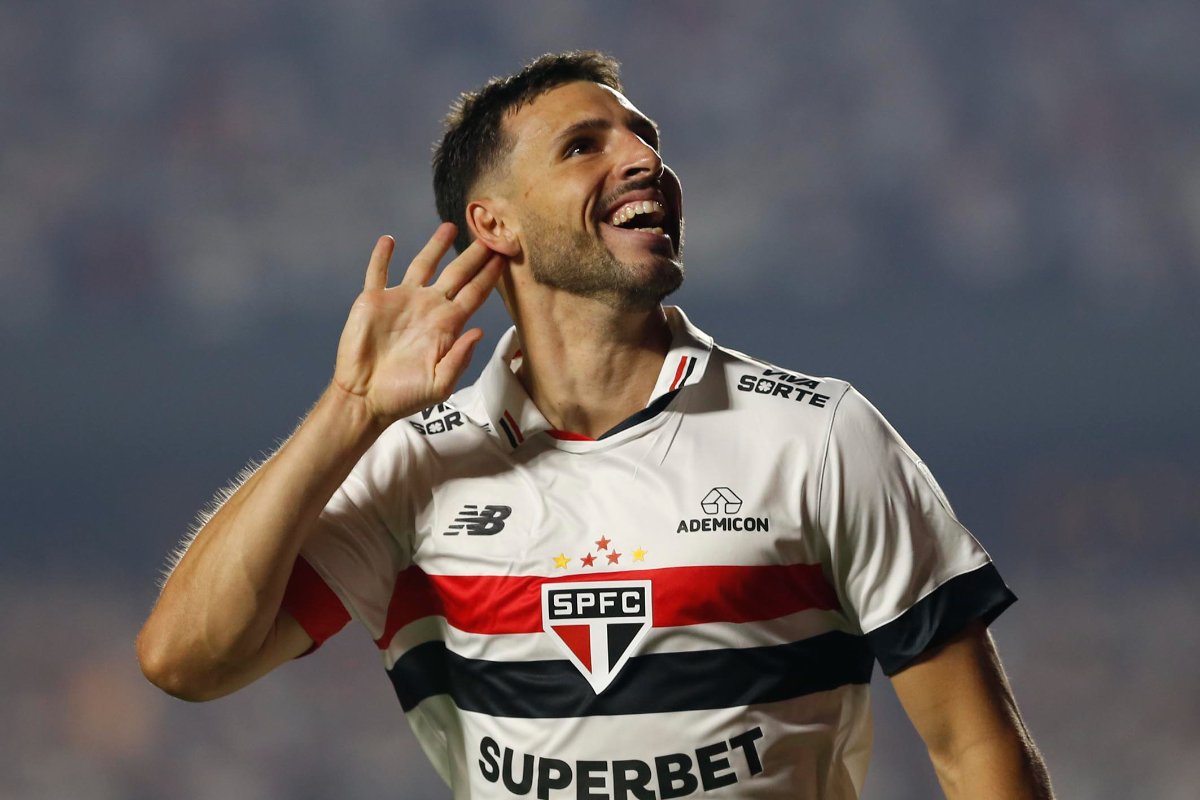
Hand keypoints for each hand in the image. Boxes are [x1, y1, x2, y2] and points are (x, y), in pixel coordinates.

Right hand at [332, 223, 504, 425]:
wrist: (367, 397)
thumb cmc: (405, 396)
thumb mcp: (440, 384)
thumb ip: (460, 358)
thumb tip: (480, 331)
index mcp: (447, 325)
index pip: (474, 293)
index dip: (489, 275)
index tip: (505, 255)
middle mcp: (428, 308)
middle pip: (456, 273)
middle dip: (472, 254)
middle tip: (490, 232)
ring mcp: (401, 301)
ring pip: (422, 265)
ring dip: (435, 246)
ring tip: (450, 226)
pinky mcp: (374, 301)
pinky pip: (378, 272)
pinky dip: (382, 256)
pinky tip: (389, 241)